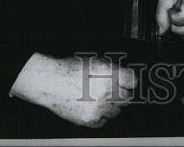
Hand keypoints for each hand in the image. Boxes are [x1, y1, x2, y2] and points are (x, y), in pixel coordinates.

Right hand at [9, 52, 134, 128]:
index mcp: (109, 74)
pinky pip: (104, 121)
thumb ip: (113, 71)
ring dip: (113, 105)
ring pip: (116, 111)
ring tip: (102, 99)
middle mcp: (105, 91)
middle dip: (122, 94)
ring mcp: (98, 107)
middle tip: (115, 92)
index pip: (132, 81)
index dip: (130, 82)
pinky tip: (94, 108)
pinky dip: (101, 116)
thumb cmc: (71, 70)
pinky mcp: (89, 119)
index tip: (129, 83)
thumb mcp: (96, 62)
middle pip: (126, 97)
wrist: (51, 82)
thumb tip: (126, 78)